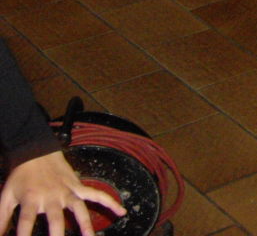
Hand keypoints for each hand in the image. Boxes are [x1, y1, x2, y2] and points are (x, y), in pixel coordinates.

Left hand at [0, 149, 123, 235]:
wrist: (37, 152)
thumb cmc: (21, 176)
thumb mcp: (6, 197)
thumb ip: (1, 219)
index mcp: (32, 199)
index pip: (26, 222)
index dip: (24, 235)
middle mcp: (52, 197)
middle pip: (56, 220)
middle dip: (57, 235)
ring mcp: (68, 192)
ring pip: (79, 210)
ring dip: (86, 225)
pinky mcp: (78, 187)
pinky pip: (96, 194)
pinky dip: (110, 201)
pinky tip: (121, 211)